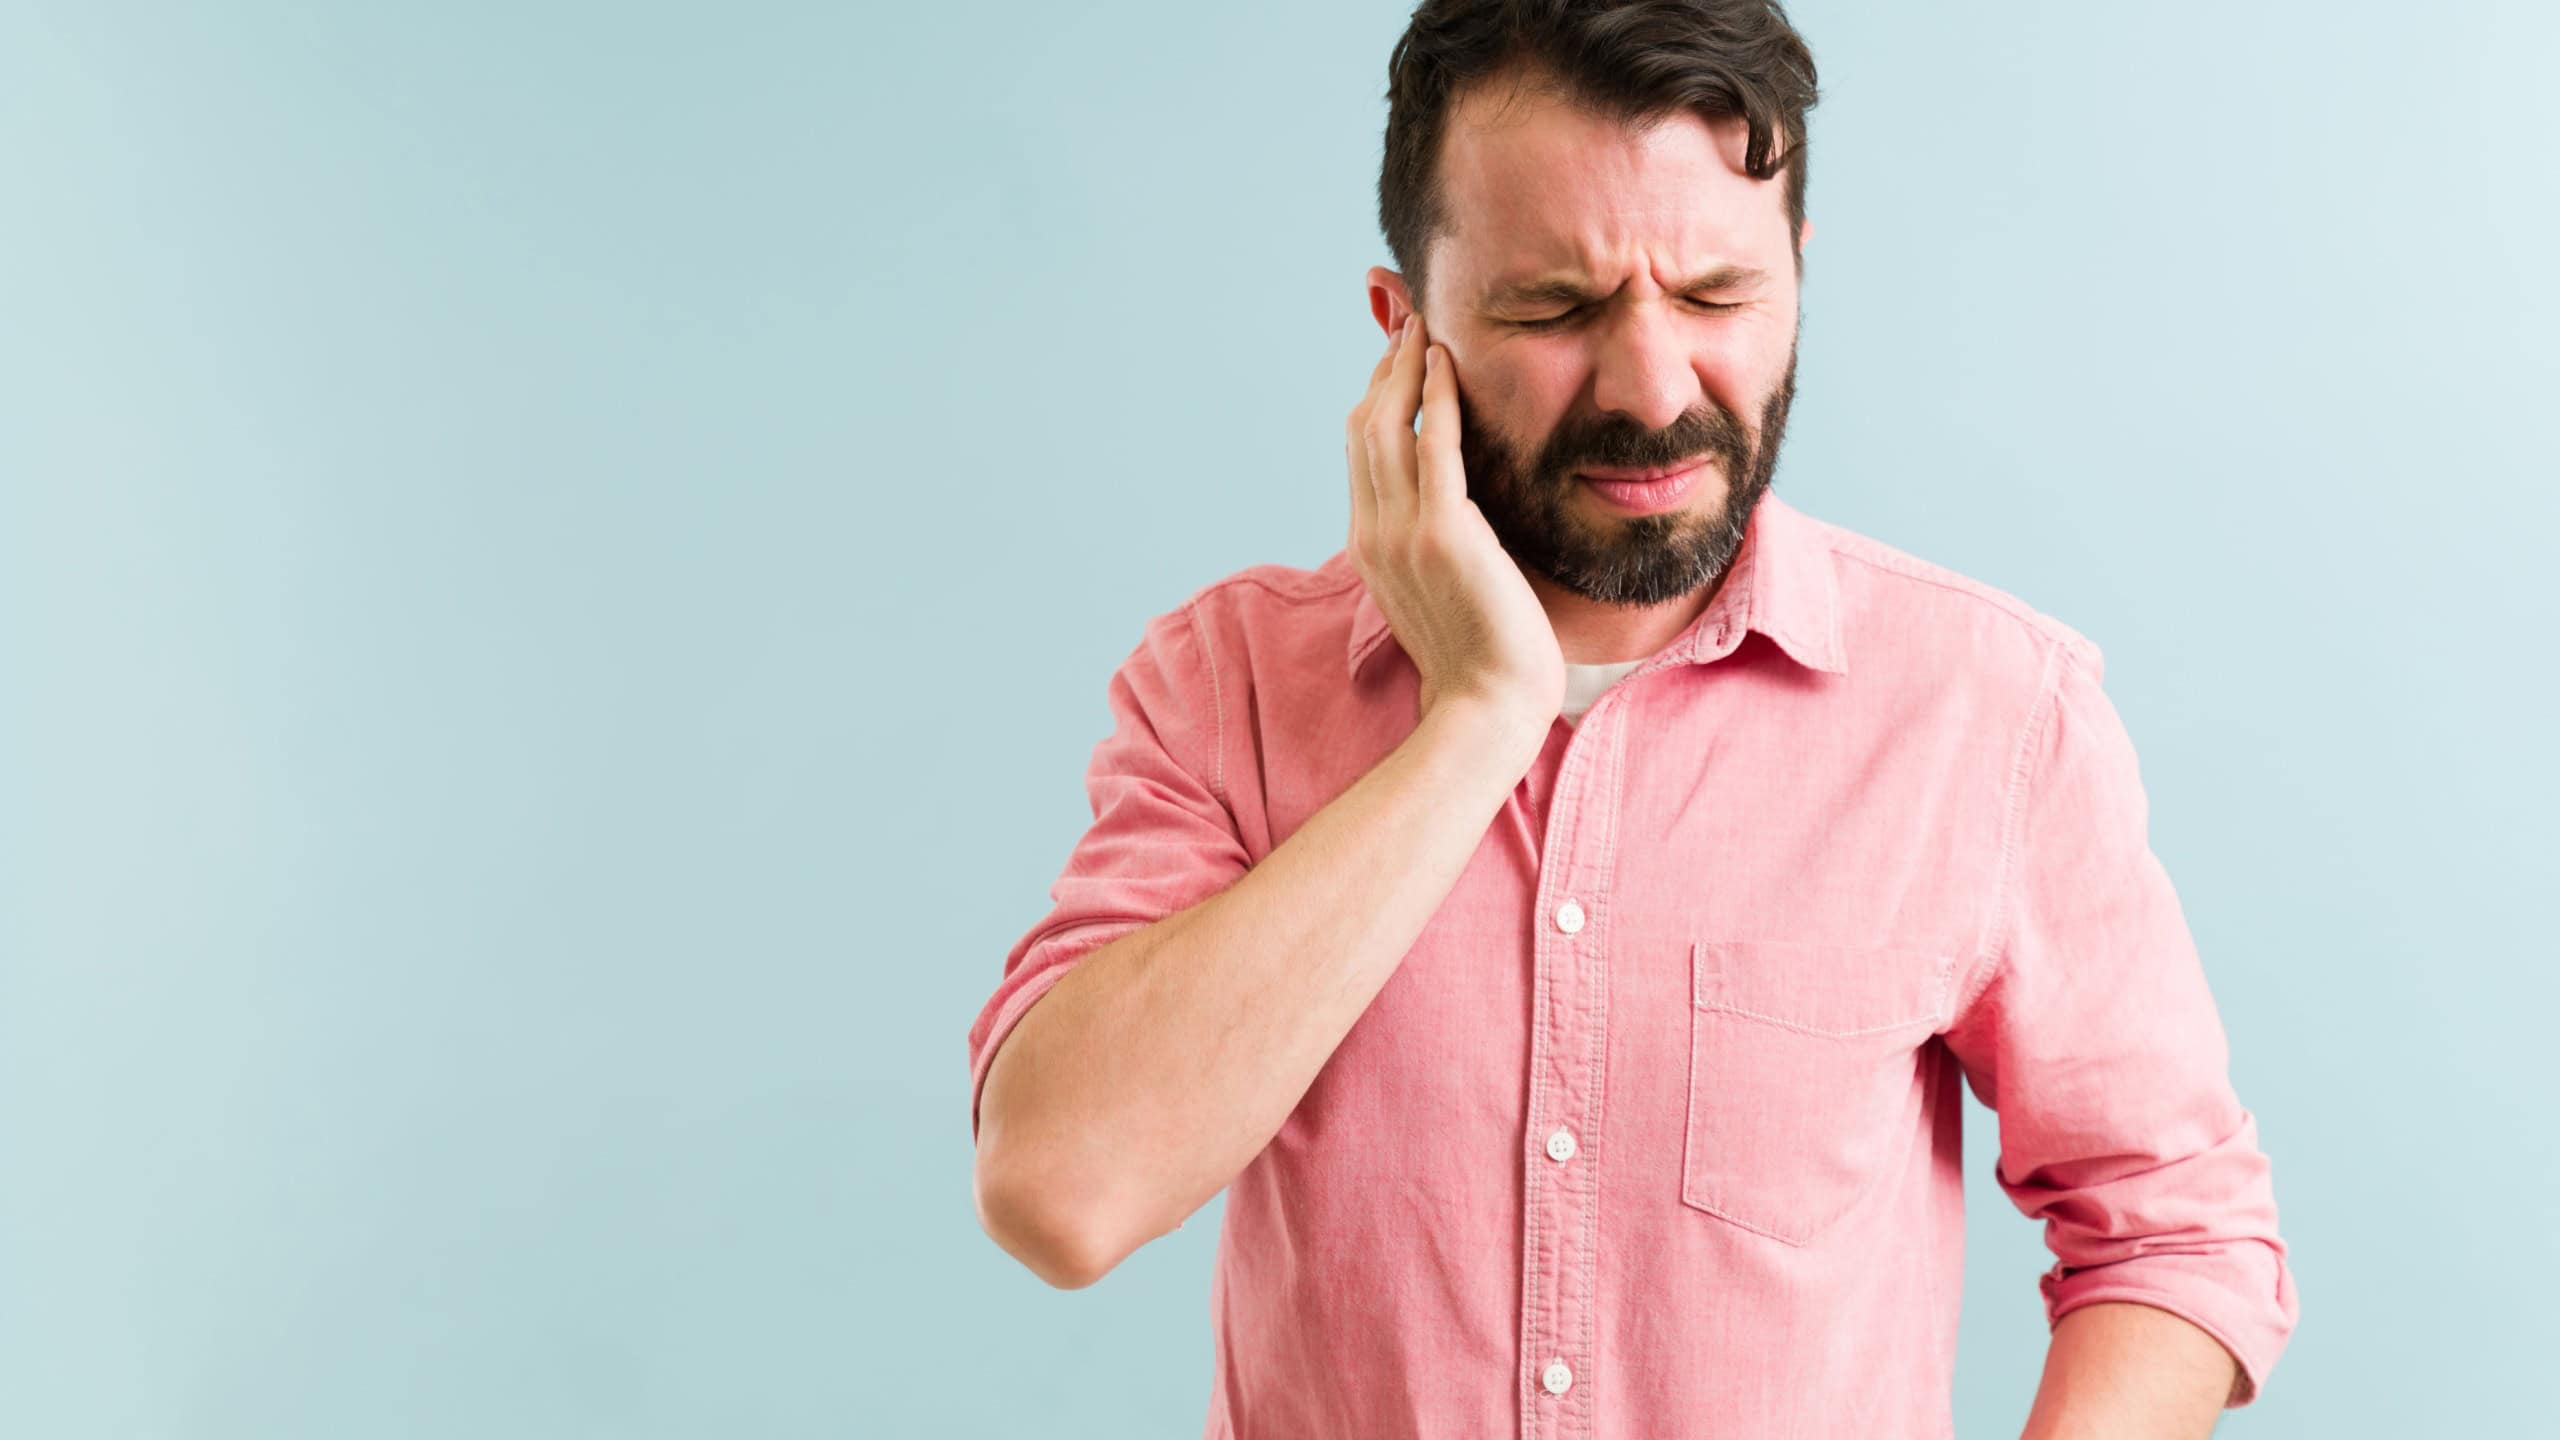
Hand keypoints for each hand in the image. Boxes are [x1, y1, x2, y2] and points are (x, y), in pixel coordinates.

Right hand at [1346, 312, 1564, 731]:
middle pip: (1364, 429)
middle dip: (1383, 370)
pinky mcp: (1440, 532)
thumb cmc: (1480, 656)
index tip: (1397, 358)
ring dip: (1404, 369)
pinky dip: (1435, 396)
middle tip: (1406, 323)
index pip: (1361, 453)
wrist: (1488, 704)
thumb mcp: (1441, 590)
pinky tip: (1446, 363)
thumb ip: (1433, 542)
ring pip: (1386, 427)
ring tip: (1422, 328)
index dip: (1375, 397)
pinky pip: (1431, 444)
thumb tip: (1452, 507)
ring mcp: (1400, 532)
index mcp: (1368, 546)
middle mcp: (1372, 532)